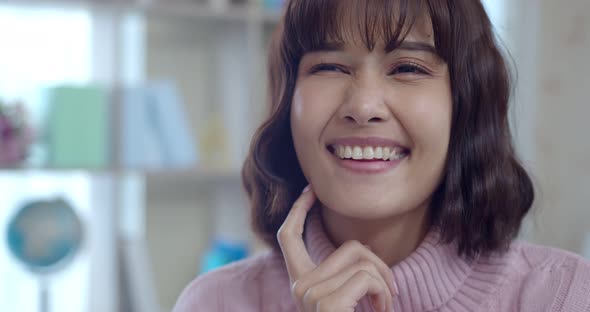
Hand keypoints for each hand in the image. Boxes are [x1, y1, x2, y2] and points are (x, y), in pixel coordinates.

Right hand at [277, 185, 396, 311]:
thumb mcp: (343, 297)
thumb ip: (345, 273)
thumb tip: (365, 245)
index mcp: (298, 283)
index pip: (289, 237)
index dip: (298, 209)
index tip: (310, 189)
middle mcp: (299, 286)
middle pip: (349, 247)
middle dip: (379, 264)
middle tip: (392, 289)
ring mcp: (311, 294)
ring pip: (364, 262)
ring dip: (385, 284)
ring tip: (385, 305)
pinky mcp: (328, 305)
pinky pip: (368, 277)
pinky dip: (384, 293)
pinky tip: (382, 310)